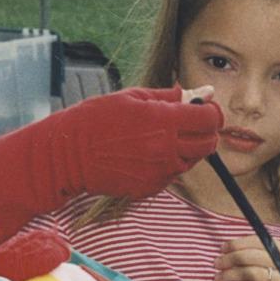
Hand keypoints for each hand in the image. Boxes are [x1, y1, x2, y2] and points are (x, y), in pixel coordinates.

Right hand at [0, 86, 222, 241]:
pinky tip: (147, 153)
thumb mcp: (134, 97)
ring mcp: (159, 172)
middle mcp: (166, 149)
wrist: (67, 155)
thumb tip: (204, 92)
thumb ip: (172, 96)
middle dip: (206, 131)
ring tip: (161, 137)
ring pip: (192, 160)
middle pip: (209, 143)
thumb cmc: (96, 119)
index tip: (203, 108)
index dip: (212, 111)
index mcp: (164, 121)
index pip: (210, 118)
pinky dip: (168, 164)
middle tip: (190, 122)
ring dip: (186, 148)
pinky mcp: (149, 188)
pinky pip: (171, 175)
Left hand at [217, 236, 279, 280]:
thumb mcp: (270, 273)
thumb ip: (253, 262)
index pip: (257, 241)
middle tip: (216, 265)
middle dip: (230, 259)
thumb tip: (225, 254)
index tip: (222, 249)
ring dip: (230, 275)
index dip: (237, 244)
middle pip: (252, 256)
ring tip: (218, 280)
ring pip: (251, 272)